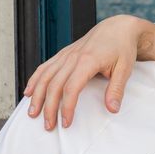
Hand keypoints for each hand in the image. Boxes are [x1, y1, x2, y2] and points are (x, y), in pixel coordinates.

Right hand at [23, 14, 152, 129]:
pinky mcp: (63, 54)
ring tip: (33, 113)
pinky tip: (29, 92)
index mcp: (87, 61)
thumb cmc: (122, 48)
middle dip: (48, 107)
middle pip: (54, 85)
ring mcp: (65, 55)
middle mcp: (72, 57)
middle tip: (48, 125)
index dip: (66, 107)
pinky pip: (45, 67)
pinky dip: (35, 80)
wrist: (117, 28)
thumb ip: (117, 89)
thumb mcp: (125, 69)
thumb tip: (112, 109)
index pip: (71, 88)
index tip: (66, 122)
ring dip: (37, 96)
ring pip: (44, 76)